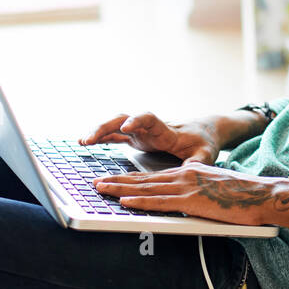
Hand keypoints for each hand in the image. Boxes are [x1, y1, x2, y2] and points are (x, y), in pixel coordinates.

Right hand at [80, 112, 223, 165]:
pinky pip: (115, 135)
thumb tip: (191, 170)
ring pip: (116, 126)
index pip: (150, 120)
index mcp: (166, 130)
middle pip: (125, 119)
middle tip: (90, 138)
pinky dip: (101, 137)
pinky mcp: (137, 138)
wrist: (203, 132)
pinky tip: (86, 143)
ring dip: (99, 131)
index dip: (137, 121)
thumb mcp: (206, 154)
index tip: (126, 127)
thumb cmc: (204, 143)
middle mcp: (150, 128)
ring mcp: (142, 132)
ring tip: (82, 141)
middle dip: (107, 127)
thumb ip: (198, 162)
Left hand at [91, 161, 281, 226]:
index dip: (131, 179)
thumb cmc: (243, 197)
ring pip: (146, 188)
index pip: (153, 177)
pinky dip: (139, 201)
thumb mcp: (214, 190)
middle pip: (144, 180)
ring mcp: (186, 187)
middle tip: (97, 182)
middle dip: (118, 181)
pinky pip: (160, 202)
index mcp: (189, 173)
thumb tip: (184, 205)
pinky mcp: (191, 200)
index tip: (113, 180)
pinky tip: (125, 201)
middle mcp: (184, 175)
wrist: (262, 194)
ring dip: (121, 189)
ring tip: (102, 189)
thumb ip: (196, 195)